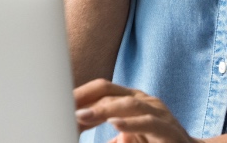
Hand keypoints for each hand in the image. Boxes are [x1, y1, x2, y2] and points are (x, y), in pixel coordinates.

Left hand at [74, 79, 201, 142]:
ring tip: (81, 116)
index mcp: (131, 100)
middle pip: (109, 90)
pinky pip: (148, 122)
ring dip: (102, 110)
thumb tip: (83, 127)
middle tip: (63, 108)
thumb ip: (112, 134)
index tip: (58, 103)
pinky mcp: (168, 129)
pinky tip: (115, 124)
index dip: (79, 94)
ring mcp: (158, 112)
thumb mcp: (129, 137)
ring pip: (128, 103)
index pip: (101, 89)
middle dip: (85, 97)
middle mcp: (143, 101)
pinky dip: (131, 122)